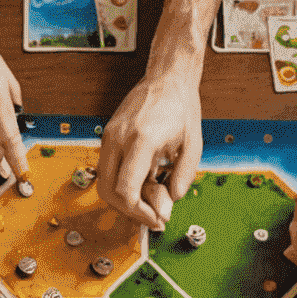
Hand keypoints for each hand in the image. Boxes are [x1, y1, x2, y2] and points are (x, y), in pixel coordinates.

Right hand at [97, 69, 203, 230]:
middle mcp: (120, 138)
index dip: (139, 212)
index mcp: (142, 139)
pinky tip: (141, 182)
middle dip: (128, 211)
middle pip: (108, 192)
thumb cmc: (180, 107)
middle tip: (149, 216)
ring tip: (146, 199)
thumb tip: (170, 202)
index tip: (155, 219)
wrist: (167, 79)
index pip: (126, 189)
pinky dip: (120, 184)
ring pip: (103, 183)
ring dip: (122, 199)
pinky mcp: (107, 136)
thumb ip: (183, 177)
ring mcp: (109, 135)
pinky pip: (107, 170)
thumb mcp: (192, 145)